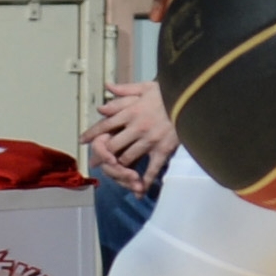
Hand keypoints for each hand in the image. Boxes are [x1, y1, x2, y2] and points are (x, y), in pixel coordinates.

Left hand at [87, 78, 178, 192]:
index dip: (92, 134)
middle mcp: (136, 127)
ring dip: (119, 168)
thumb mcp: (145, 86)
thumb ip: (125, 89)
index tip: (82, 140)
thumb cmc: (169, 91)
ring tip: (113, 174)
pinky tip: (139, 190)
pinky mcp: (163, 149)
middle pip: (112, 145)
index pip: (106, 124)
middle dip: (102, 155)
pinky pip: (152, 169)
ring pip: (127, 159)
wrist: (193, 99)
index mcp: (130, 111)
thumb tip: (106, 87)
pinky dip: (145, 180)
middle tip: (95, 163)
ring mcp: (149, 140)